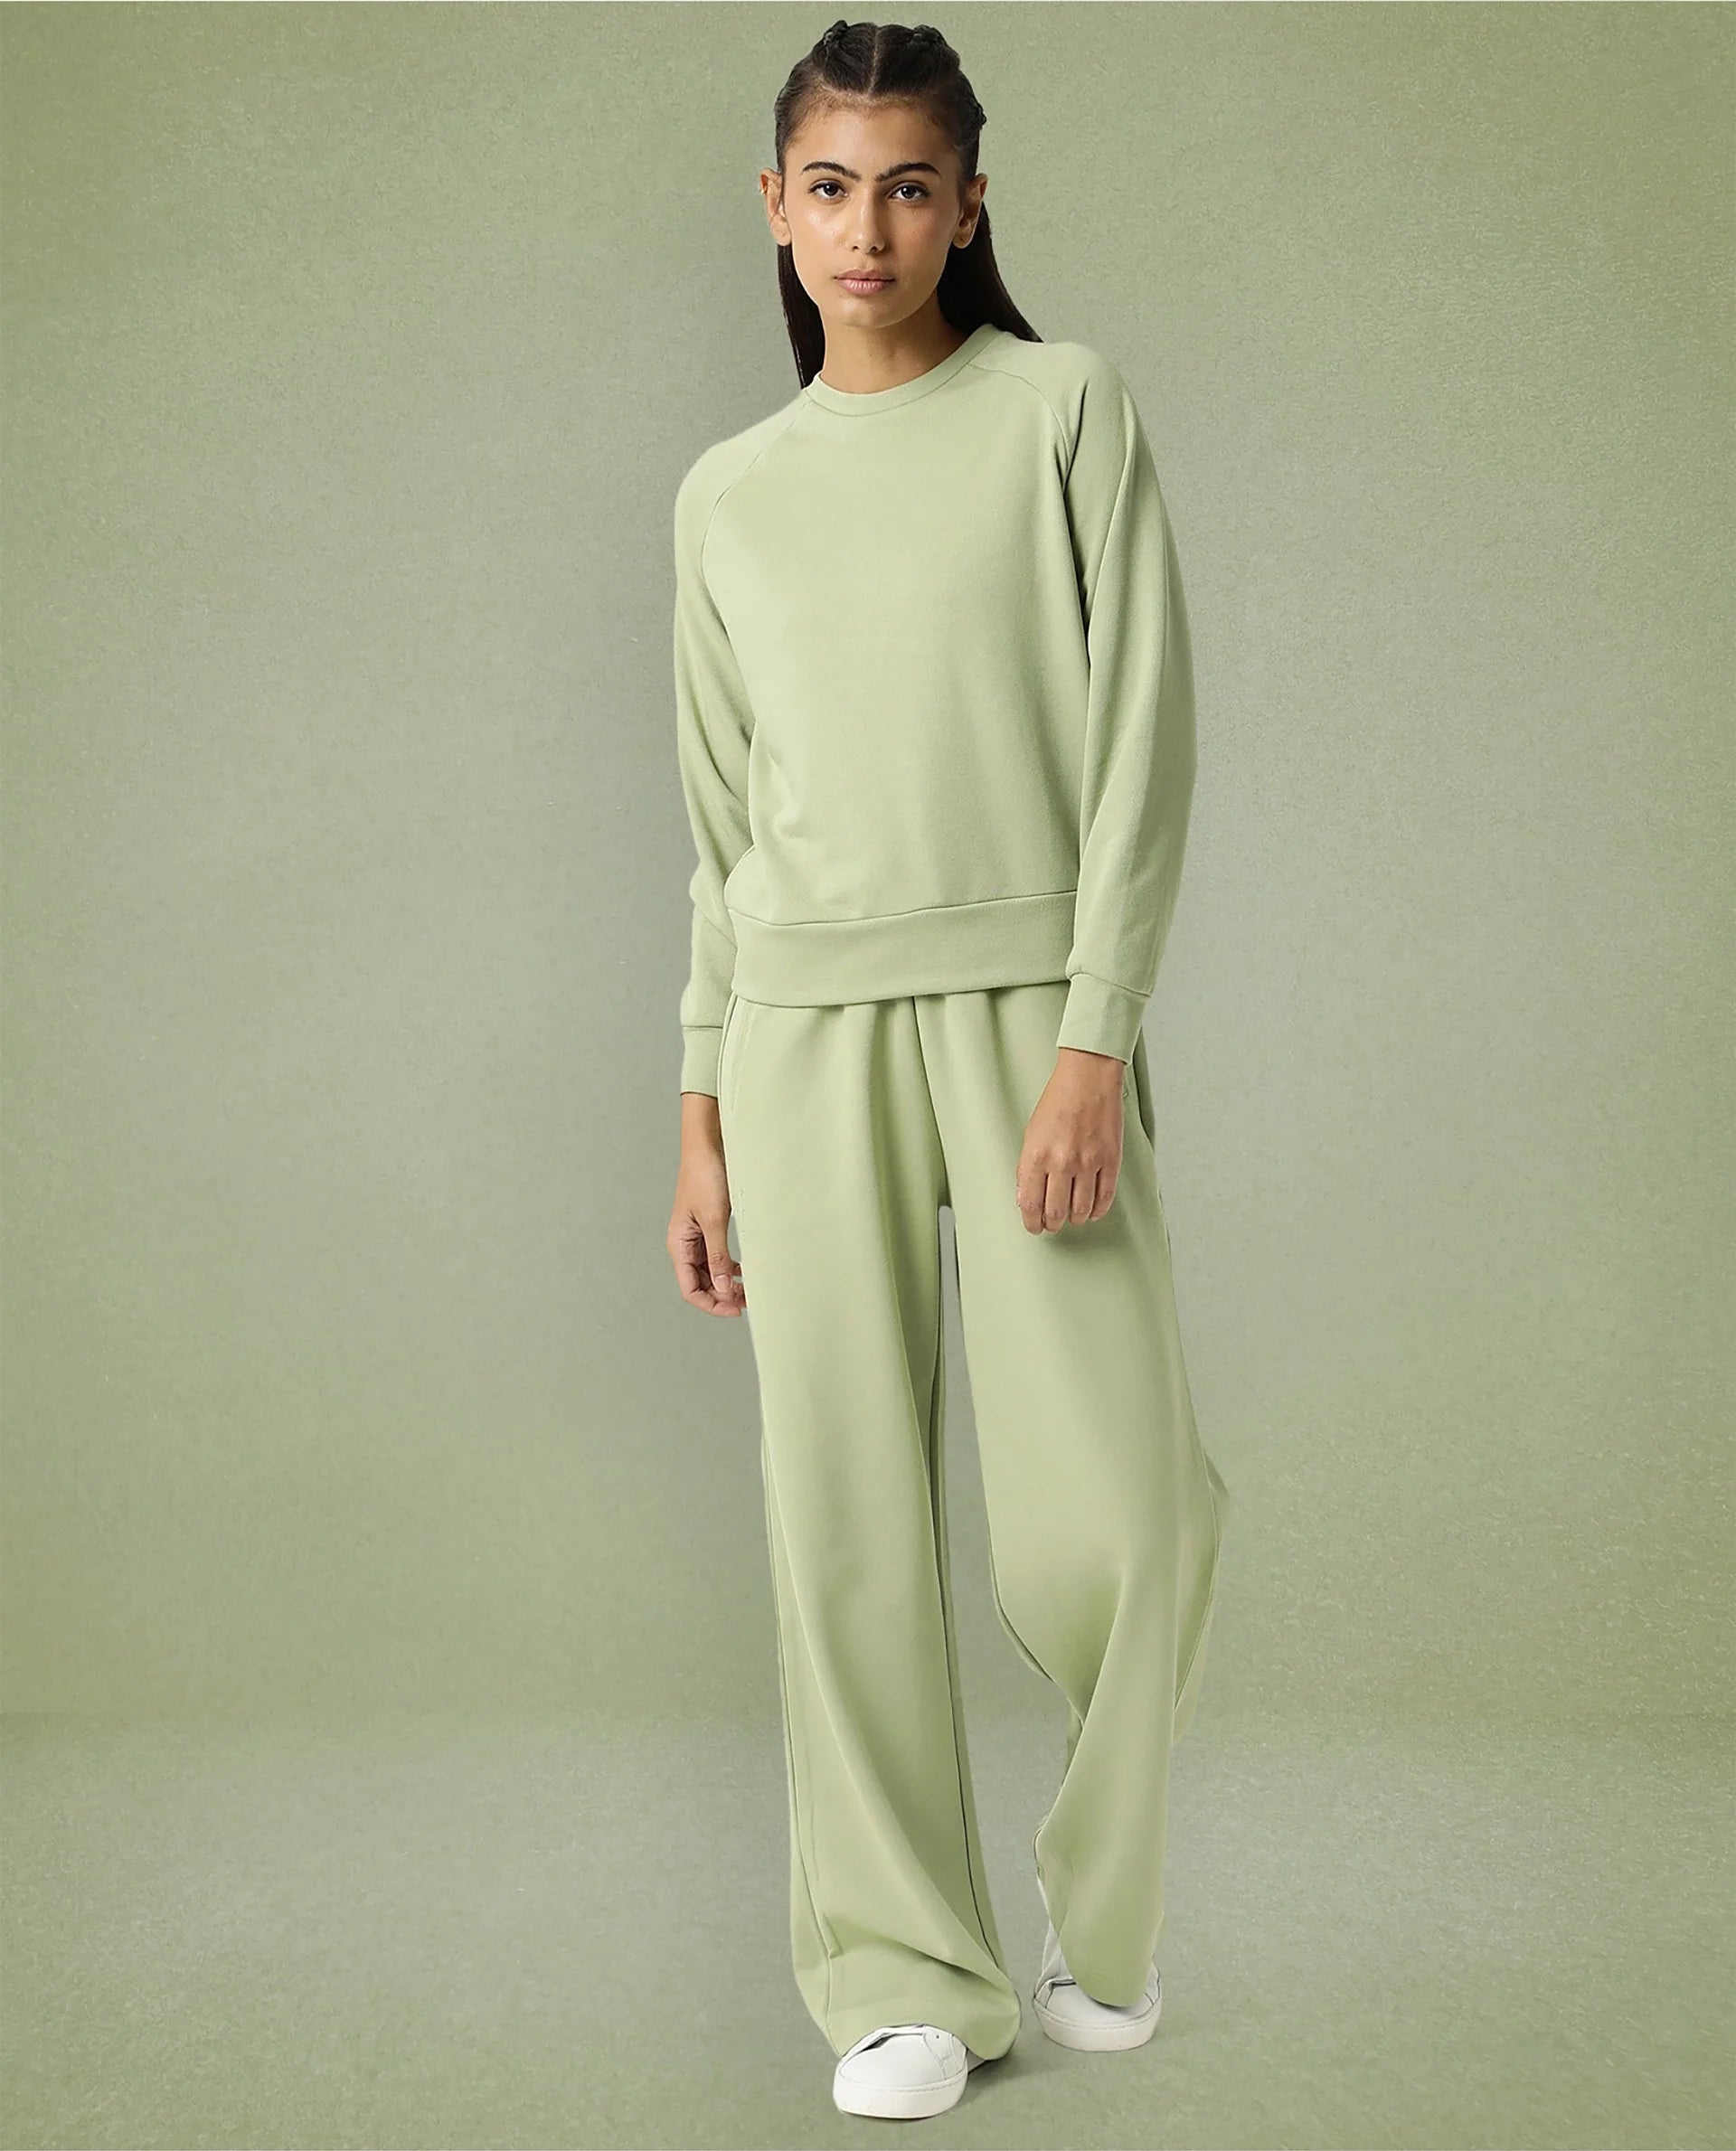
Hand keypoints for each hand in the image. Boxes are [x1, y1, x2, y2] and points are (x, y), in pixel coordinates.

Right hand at [669, 1092, 746, 1313]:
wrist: (707, 1144)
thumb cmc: (706, 1176)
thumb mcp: (715, 1220)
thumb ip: (719, 1256)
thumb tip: (723, 1289)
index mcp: (679, 1244)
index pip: (690, 1289)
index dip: (711, 1304)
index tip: (736, 1309)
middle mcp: (684, 1243)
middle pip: (699, 1283)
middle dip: (721, 1296)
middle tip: (748, 1302)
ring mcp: (696, 1234)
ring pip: (709, 1271)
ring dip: (725, 1283)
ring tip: (747, 1290)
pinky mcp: (707, 1224)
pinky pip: (715, 1255)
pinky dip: (728, 1266)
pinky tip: (743, 1269)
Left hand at [1014, 1048, 1127, 1233]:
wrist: (1088, 1079)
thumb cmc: (1057, 1102)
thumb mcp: (1031, 1133)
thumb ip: (1028, 1167)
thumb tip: (1027, 1197)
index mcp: (1036, 1156)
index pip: (1030, 1204)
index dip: (1031, 1222)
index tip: (1034, 1226)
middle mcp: (1061, 1163)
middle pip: (1055, 1213)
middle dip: (1052, 1224)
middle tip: (1052, 1224)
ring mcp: (1088, 1163)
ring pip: (1081, 1210)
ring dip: (1075, 1219)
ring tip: (1071, 1216)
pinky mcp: (1110, 1161)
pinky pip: (1104, 1198)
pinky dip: (1097, 1210)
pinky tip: (1092, 1211)